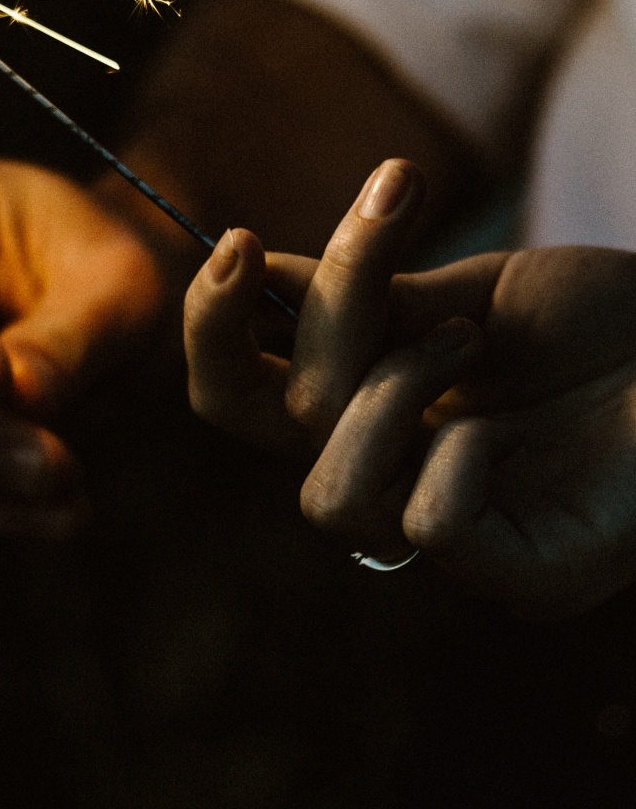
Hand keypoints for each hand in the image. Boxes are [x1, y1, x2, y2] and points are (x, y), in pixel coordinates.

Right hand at [185, 159, 635, 616]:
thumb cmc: (612, 319)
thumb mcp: (471, 289)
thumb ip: (364, 297)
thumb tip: (248, 266)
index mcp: (373, 412)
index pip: (241, 397)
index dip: (212, 331)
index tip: (239, 242)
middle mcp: (398, 476)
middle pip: (263, 437)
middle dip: (310, 329)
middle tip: (383, 231)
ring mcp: (460, 536)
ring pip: (331, 496)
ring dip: (382, 393)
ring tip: (466, 333)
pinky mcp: (527, 576)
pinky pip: (429, 535)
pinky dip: (446, 464)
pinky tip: (493, 421)